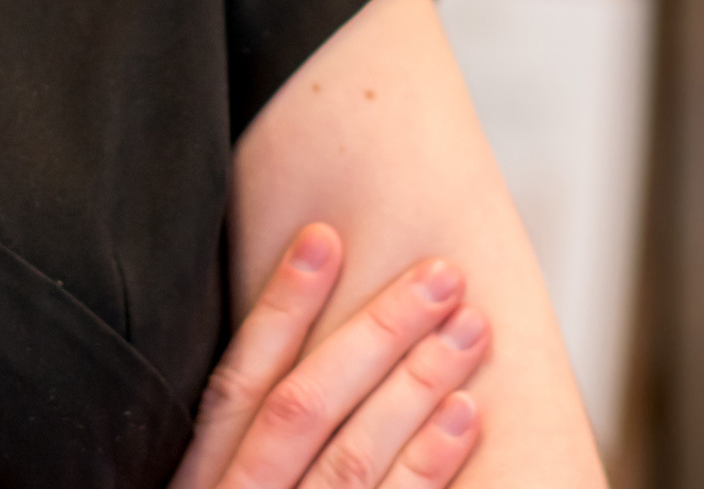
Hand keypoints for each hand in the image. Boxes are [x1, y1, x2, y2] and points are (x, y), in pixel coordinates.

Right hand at [167, 223, 489, 488]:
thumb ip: (241, 450)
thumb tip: (292, 358)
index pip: (237, 387)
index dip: (281, 309)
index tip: (327, 238)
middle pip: (305, 412)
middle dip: (375, 334)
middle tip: (440, 275)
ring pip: (354, 462)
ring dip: (417, 386)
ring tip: (467, 330)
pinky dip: (430, 466)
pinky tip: (464, 416)